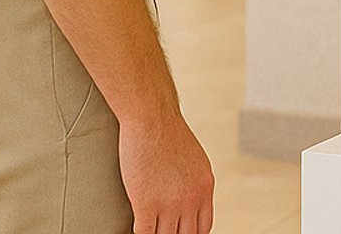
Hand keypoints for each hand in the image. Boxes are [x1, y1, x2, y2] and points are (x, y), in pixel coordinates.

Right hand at [119, 113, 214, 233]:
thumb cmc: (168, 132)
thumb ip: (194, 182)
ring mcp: (170, 204)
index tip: (181, 232)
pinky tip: (136, 230)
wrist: (152, 118)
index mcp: (204, 187)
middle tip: (164, 231)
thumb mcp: (195, 159)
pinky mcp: (146, 204)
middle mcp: (191, 198)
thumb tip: (189, 198)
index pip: (203, 228)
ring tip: (151, 230)